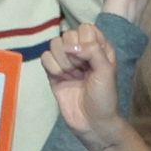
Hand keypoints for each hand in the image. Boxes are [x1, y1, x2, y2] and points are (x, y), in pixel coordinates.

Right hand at [40, 24, 124, 149]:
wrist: (92, 122)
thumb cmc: (104, 97)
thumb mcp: (106, 72)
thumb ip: (93, 52)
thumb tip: (71, 44)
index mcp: (99, 49)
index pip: (86, 28)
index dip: (85, 40)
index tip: (90, 58)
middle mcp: (82, 52)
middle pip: (67, 34)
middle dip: (72, 53)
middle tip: (81, 70)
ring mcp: (66, 62)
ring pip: (53, 44)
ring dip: (62, 61)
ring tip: (72, 76)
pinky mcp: (53, 72)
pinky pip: (44, 57)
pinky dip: (52, 67)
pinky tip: (61, 79)